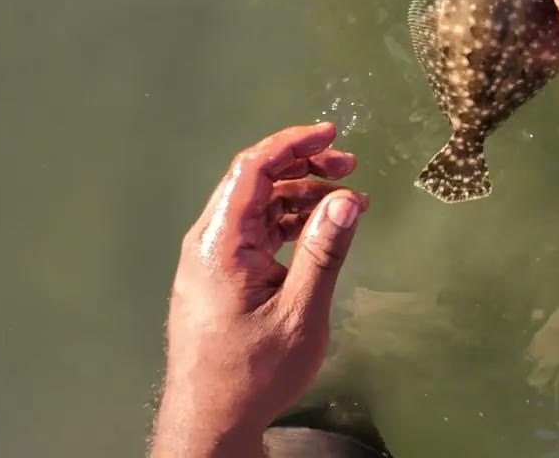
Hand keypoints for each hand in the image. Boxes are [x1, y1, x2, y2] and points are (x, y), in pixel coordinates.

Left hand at [151, 123, 368, 456]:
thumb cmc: (252, 373)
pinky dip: (291, 224)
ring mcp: (213, 260)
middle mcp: (210, 242)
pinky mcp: (221, 278)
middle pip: (255, 182)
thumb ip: (324, 252)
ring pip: (259, 208)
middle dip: (304, 167)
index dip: (293, 144)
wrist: (210, 422)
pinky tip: (321, 231)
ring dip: (301, 197)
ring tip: (346, 202)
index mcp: (221, 242)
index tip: (332, 136)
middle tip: (348, 166)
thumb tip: (346, 200)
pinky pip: (257, 234)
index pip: (253, 169)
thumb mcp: (299, 312)